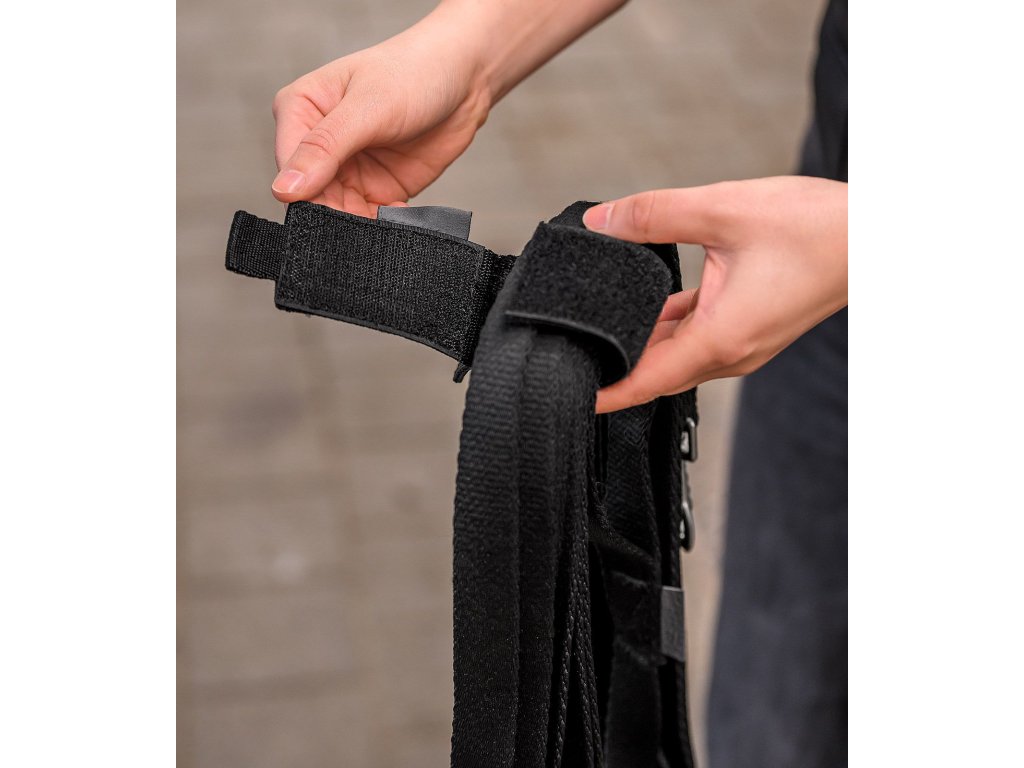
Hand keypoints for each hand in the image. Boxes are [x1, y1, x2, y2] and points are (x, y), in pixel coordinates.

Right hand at [271, 16, 490, 215]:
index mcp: (300, 112)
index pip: (289, 167)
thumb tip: (283, 190)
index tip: (329, 214)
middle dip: (336, 217)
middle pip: (312, 198)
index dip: (304, 196)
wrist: (465, 80)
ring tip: (385, 226)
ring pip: (340, 214)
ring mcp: (347, 169)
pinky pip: (370, 219)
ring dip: (361, 227)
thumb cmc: (413, 73)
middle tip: (363, 226)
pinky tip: (400, 220)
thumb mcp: (368, 108)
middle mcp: (318, 145)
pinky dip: (383, 227)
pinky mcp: (377, 189)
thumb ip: (325, 148)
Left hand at [582, 176, 847, 413]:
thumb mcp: (722, 209)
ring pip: (675, 354)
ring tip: (595, 328)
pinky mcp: (750, 326)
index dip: (604, 393)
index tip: (568, 397)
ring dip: (640, 343)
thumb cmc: (815, 228)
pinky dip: (667, 326)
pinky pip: (696, 335)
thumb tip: (600, 222)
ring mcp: (742, 343)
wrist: (877, 235)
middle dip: (613, 367)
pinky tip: (643, 303)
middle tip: (567, 353)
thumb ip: (653, 215)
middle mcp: (730, 353)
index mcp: (720, 339)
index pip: (645, 383)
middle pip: (655, 372)